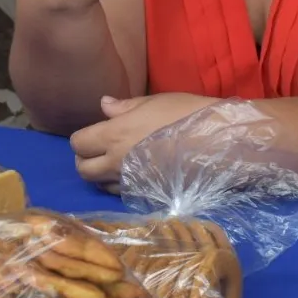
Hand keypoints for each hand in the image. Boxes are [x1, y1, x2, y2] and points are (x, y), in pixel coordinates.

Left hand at [70, 92, 217, 188]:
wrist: (219, 142)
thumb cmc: (186, 113)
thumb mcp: (154, 102)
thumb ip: (124, 107)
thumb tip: (103, 105)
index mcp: (114, 135)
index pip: (78, 143)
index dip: (82, 139)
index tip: (95, 134)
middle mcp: (117, 162)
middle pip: (82, 170)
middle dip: (86, 160)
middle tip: (100, 151)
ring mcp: (132, 182)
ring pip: (100, 186)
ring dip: (102, 175)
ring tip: (117, 163)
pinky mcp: (148, 195)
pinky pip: (122, 194)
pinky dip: (121, 186)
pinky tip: (135, 174)